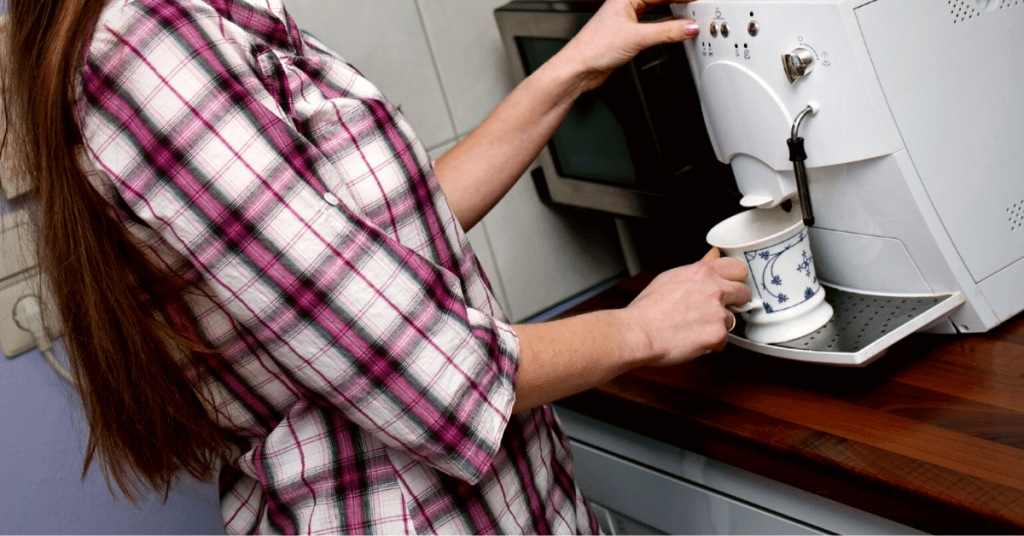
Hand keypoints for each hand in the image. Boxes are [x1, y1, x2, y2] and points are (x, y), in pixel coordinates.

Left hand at [557, 0, 700, 91]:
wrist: (578, 69)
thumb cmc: (593, 48)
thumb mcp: (636, 37)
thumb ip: (666, 32)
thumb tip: (688, 27)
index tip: (697, 1)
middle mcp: (626, 5)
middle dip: (678, 2)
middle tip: (696, 7)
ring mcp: (626, 20)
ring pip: (657, 11)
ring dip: (673, 14)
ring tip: (690, 16)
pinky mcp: (628, 35)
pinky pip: (653, 26)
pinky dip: (666, 27)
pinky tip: (675, 30)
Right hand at [623, 248, 750, 366]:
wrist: (639, 333)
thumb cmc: (648, 309)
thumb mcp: (672, 276)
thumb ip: (698, 267)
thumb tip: (713, 255)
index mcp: (703, 272)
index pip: (738, 268)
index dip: (734, 278)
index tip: (730, 285)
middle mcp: (715, 289)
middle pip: (744, 292)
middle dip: (734, 301)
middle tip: (715, 308)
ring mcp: (718, 312)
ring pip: (733, 319)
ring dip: (719, 324)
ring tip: (695, 326)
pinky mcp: (718, 334)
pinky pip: (724, 340)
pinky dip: (711, 343)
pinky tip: (693, 339)